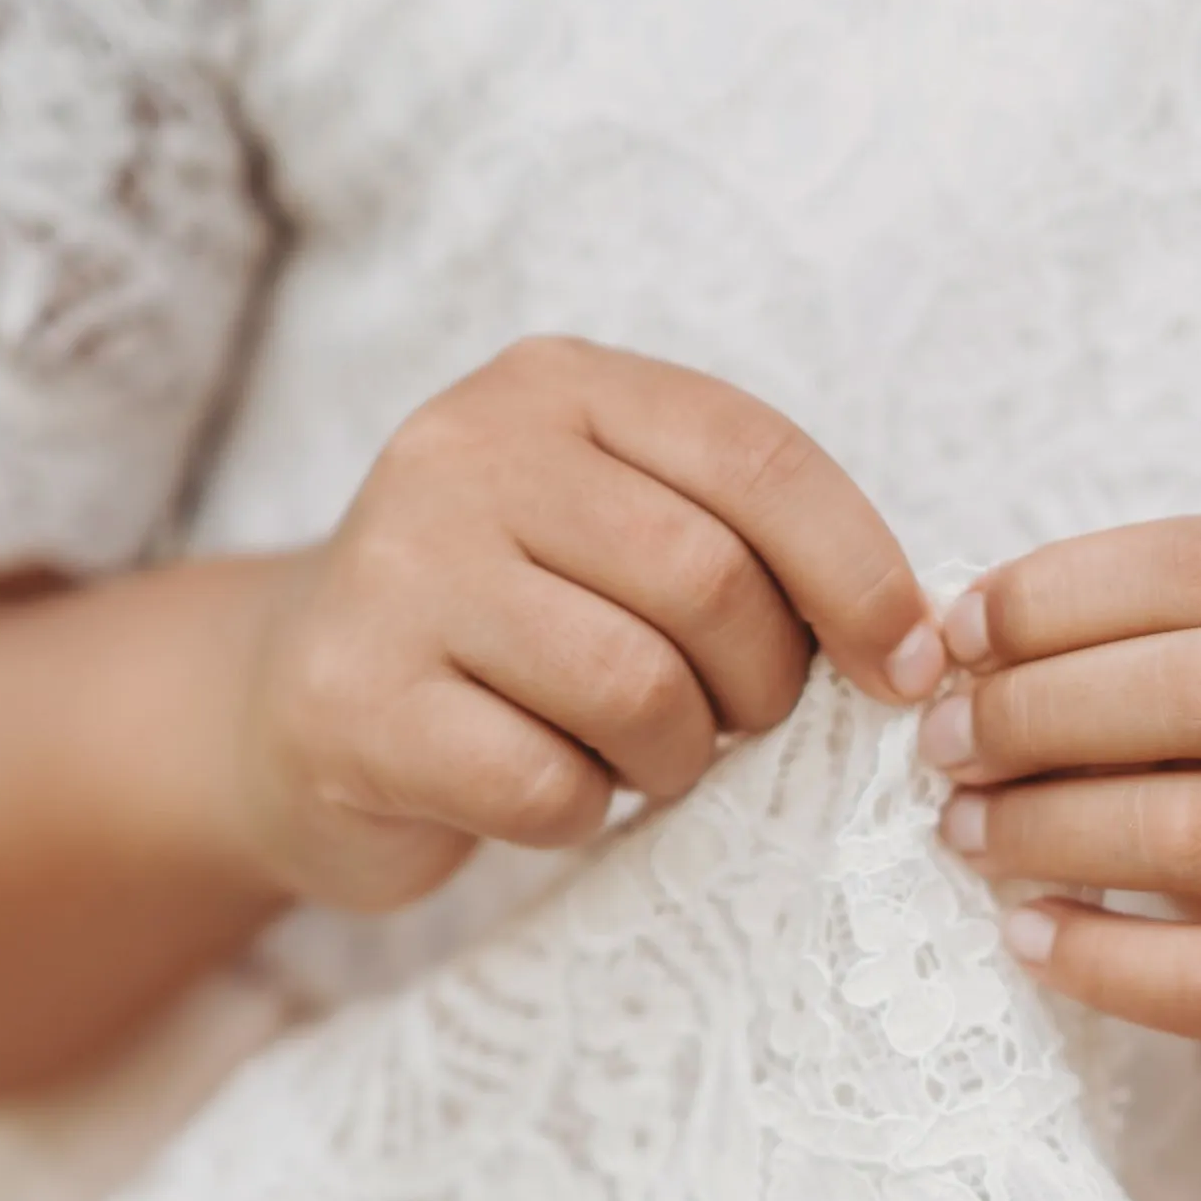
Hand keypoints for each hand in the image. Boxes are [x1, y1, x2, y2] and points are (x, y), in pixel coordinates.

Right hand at [228, 338, 943, 914]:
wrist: (286, 710)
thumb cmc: (503, 634)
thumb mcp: (611, 533)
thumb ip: (740, 541)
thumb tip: (914, 638)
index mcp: (555, 386)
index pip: (756, 457)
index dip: (861, 570)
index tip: (908, 667)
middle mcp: (464, 451)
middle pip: (707, 581)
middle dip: (760, 686)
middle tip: (733, 725)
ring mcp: (397, 574)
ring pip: (636, 689)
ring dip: (674, 759)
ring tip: (638, 758)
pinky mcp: (356, 705)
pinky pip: (549, 784)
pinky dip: (582, 813)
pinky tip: (546, 792)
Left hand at [921, 514, 1200, 1161]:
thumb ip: (1157, 660)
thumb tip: (964, 652)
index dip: (1068, 589)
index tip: (959, 632)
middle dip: (1041, 708)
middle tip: (944, 744)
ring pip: (1196, 829)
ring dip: (1047, 827)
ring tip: (966, 833)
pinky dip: (1094, 954)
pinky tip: (1026, 935)